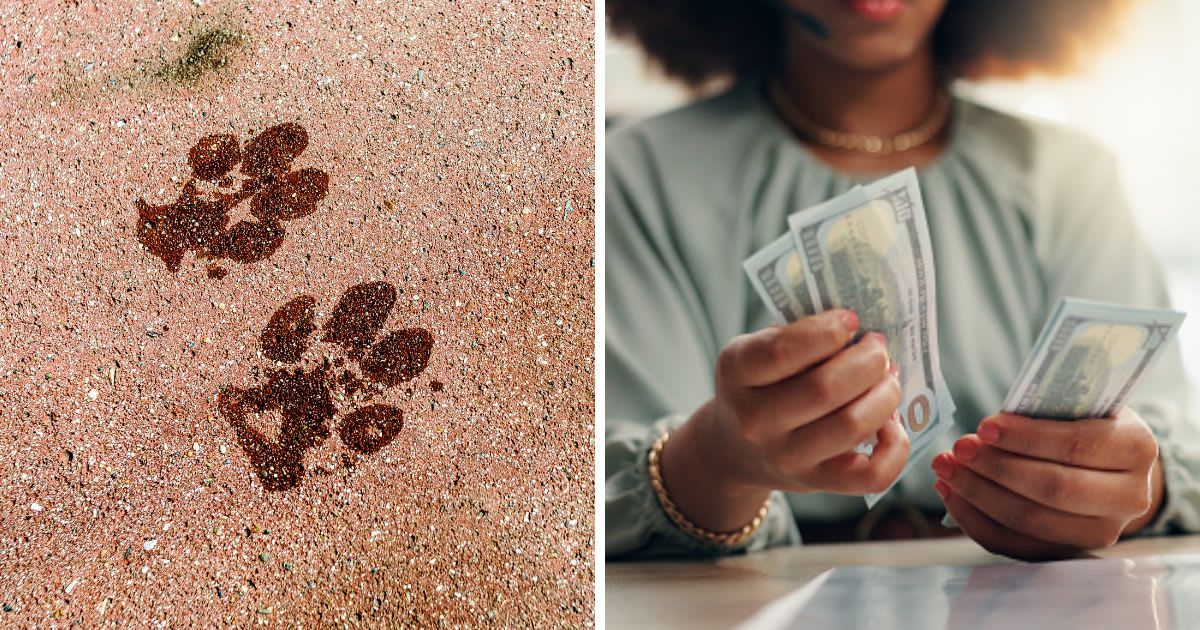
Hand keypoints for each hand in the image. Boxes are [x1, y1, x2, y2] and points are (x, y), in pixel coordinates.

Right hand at [661, 309, 907, 532]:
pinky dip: (896, 447)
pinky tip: (889, 423)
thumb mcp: (756, 351)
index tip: (850, 320)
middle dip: (869, 360)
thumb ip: (798, 335)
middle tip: (878, 348)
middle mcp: (755, 421)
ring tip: (888, 379)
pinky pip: (872, 475)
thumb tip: (862, 331)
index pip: (782, 351)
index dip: (828, 331)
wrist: (735, 449)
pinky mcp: (817, 483)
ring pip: (852, 425)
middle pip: (826, 389)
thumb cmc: (759, 386)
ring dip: (886, 395)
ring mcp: (786, 457)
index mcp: (737, 374)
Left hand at [932, 407, 1163, 560]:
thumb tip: (987, 430)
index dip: (1027, 439)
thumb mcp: (1077, 404)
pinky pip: (1014, 544)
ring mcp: (1102, 532)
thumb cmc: (1081, 422)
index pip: (1077, 446)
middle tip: (958, 449)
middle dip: (996, 468)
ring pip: (1030, 521)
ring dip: (977, 494)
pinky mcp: (1068, 552)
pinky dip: (975, 519)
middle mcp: (1129, 497)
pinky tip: (950, 494)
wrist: (1107, 464)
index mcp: (1136, 448)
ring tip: (945, 468)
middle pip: (1053, 489)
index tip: (984, 427)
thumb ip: (1043, 411)